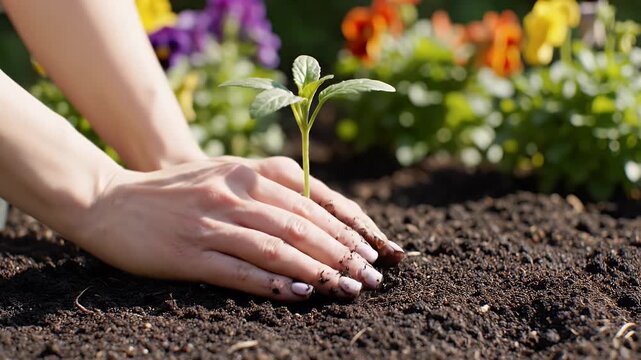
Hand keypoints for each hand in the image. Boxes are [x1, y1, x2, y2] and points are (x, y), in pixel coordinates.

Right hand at [82, 157, 401, 300]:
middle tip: (373, 275)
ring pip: (278, 246)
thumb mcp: (226, 174)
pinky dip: (274, 284)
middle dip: (344, 251)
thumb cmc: (178, 191)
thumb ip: (269, 186)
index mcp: (248, 170)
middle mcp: (235, 192)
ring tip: (350, 288)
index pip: (313, 196)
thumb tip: (322, 215)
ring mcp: (212, 222)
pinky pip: (240, 271)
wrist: (112, 200)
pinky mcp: (190, 253)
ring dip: (319, 270)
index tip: (376, 246)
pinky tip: (302, 295)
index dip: (349, 223)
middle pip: (302, 223)